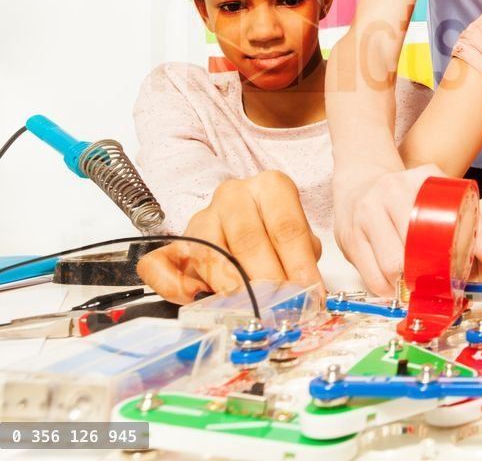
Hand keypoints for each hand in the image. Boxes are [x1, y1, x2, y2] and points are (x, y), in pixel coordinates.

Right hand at [137, 170, 322, 303]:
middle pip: (248, 239)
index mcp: (270, 188)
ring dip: (228, 284)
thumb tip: (307, 292)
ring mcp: (200, 218)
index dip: (298, 264)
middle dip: (265, 278)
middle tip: (276, 306)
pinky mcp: (172, 244)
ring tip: (245, 307)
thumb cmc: (276, 235)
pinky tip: (196, 297)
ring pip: (209, 251)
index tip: (307, 292)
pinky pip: (161, 264)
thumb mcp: (300, 239)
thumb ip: (303, 258)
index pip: (286, 227)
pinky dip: (175, 285)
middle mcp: (233, 196)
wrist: (242, 224)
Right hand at [333, 165, 481, 296]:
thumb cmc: (408, 191)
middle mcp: (384, 197)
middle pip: (408, 254)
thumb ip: (474, 222)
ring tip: (419, 289)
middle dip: (425, 279)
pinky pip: (368, 276)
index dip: (448, 260)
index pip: (436, 228)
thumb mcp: (442, 195)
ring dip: (405, 288)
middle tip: (439, 288)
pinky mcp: (347, 238)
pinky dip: (386, 289)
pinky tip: (396, 287)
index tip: (458, 278)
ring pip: (388, 269)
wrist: (360, 177)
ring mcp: (363, 218)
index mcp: (414, 184)